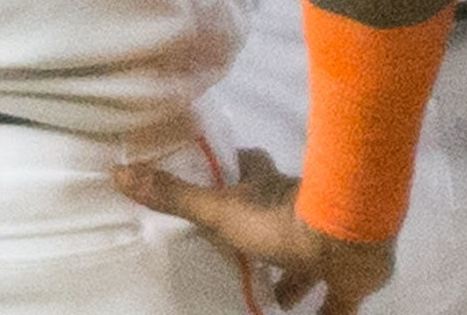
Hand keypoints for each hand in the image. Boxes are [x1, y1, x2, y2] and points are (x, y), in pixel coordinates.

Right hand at [116, 149, 396, 312]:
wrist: (344, 239)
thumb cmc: (279, 220)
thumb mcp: (220, 209)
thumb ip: (175, 196)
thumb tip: (120, 171)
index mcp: (268, 189)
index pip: (251, 167)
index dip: (239, 169)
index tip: (224, 177)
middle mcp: (298, 210)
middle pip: (277, 214)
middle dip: (262, 234)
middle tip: (241, 257)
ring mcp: (324, 242)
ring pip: (306, 259)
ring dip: (293, 279)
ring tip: (271, 300)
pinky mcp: (345, 276)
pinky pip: (335, 299)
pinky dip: (327, 311)